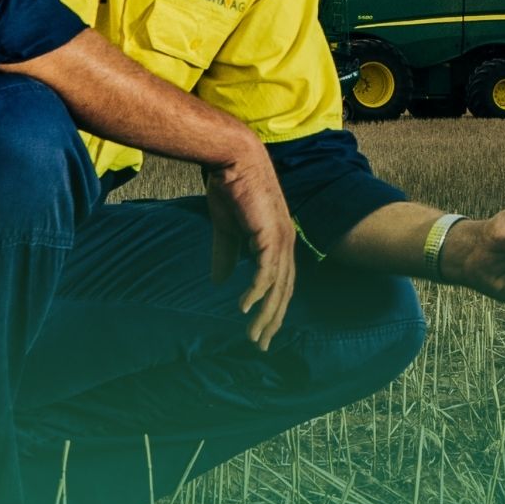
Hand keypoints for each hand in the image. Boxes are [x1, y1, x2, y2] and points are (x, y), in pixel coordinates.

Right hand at [205, 143, 296, 350]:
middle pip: (284, 292)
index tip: (260, 330)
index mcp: (278, 241)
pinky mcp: (269, 235)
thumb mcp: (225, 229)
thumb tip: (219, 282)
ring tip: (253, 335)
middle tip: (260, 344)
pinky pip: (265, 273)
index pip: (281, 283)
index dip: (272, 308)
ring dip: (265, 314)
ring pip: (277, 288)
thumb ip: (225, 255)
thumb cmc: (230, 188)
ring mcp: (280, 240)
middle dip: (273, 320)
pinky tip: (244, 308)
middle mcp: (285, 243)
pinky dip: (256, 293)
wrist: (232, 159)